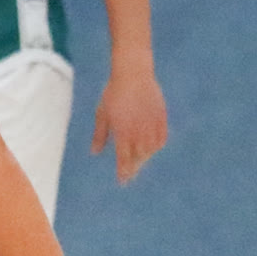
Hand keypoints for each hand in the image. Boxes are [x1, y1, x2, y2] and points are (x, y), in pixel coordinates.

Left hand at [91, 65, 167, 183]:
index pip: (124, 158)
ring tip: (138, 161)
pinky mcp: (161, 117)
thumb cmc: (113, 93)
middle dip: (134, 167)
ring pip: (151, 149)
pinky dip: (156, 146)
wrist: (133, 73)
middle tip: (129, 174)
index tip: (123, 181)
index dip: (124, 172)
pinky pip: (161, 138)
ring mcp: (151, 124)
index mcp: (123, 131)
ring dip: (145, 158)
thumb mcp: (102, 113)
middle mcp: (138, 131)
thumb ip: (100, 135)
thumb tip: (95, 152)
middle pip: (138, 157)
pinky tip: (151, 149)